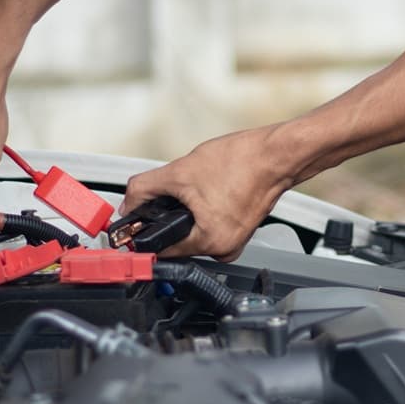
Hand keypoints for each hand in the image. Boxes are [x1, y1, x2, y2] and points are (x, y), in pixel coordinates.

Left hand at [120, 125, 294, 261]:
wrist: (276, 154)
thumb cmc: (243, 162)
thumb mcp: (180, 172)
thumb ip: (144, 189)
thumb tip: (128, 203)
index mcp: (210, 242)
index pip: (162, 249)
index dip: (144, 234)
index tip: (134, 226)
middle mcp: (225, 248)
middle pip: (178, 240)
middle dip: (168, 217)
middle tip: (173, 193)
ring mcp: (235, 240)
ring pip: (194, 230)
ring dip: (186, 212)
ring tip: (196, 187)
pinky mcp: (240, 228)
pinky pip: (210, 224)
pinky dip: (203, 209)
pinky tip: (210, 189)